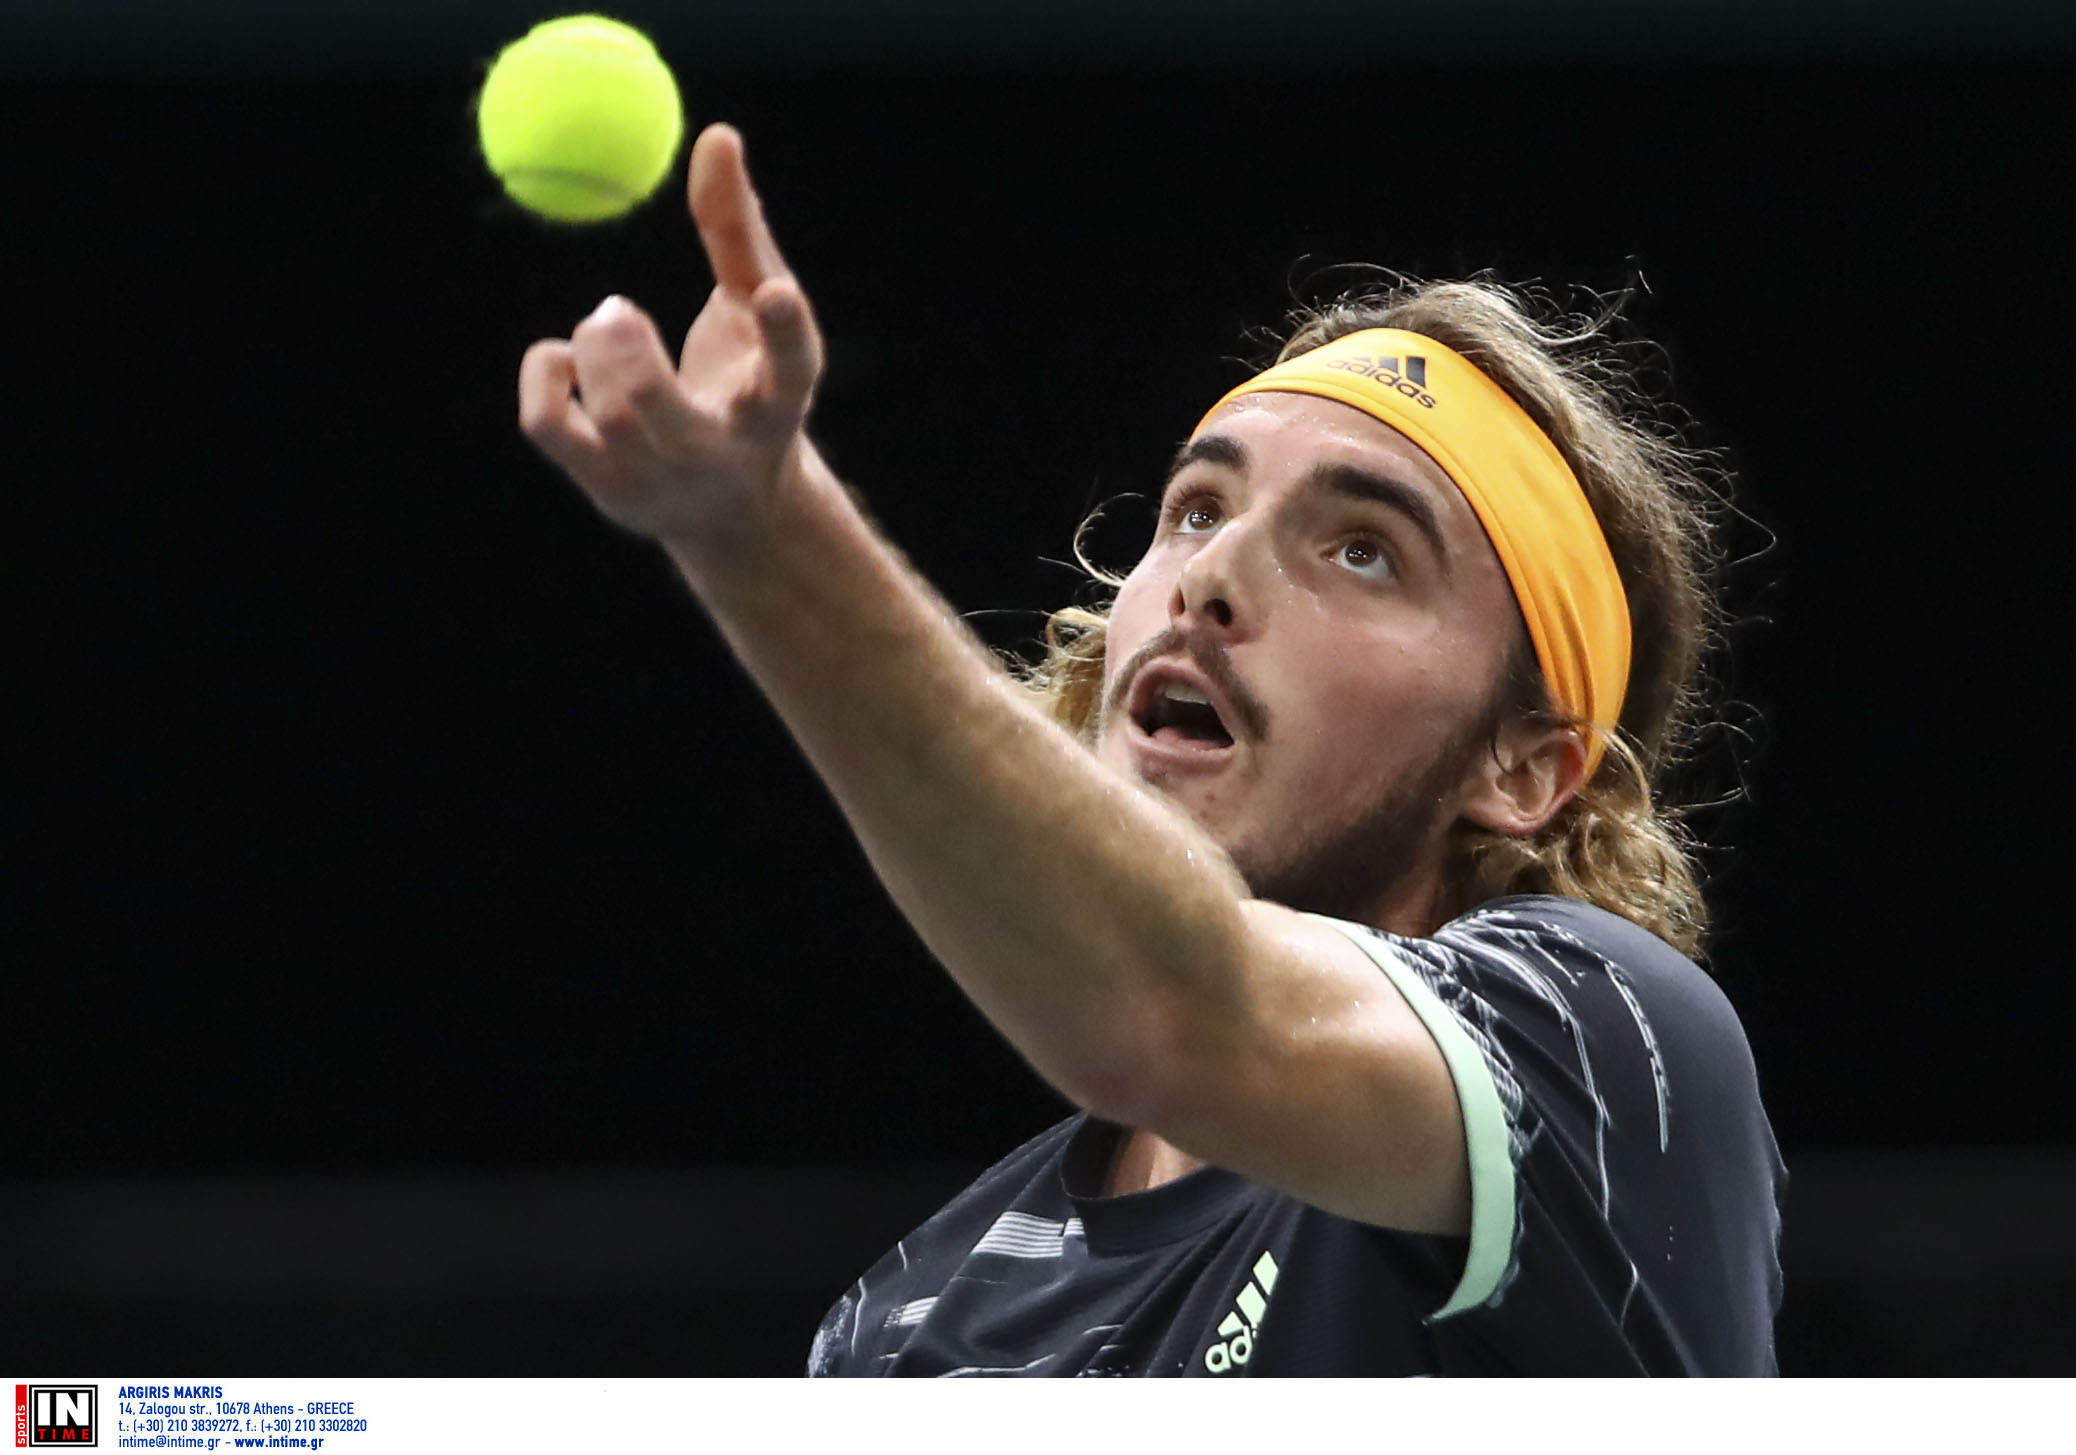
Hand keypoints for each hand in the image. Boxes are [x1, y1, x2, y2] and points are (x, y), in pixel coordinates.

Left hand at [517, 123, 825, 551]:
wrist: (731, 506)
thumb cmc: (746, 383)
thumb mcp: (755, 308)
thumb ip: (737, 228)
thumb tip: (716, 134)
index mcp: (778, 404)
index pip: (791, 370)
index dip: (785, 335)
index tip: (777, 293)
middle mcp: (722, 453)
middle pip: (666, 418)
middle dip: (632, 361)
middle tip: (617, 307)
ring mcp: (659, 482)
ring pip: (606, 416)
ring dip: (593, 350)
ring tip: (608, 326)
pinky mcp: (605, 489)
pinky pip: (546, 422)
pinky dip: (546, 370)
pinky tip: (568, 359)